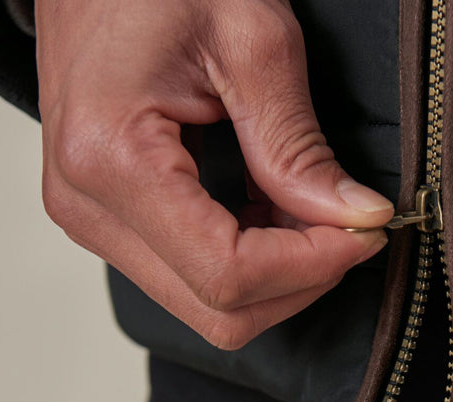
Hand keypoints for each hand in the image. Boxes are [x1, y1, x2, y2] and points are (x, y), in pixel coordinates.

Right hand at [35, 0, 392, 348]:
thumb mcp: (250, 40)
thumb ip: (299, 145)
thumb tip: (358, 217)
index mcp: (112, 159)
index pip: (228, 273)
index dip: (311, 266)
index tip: (365, 231)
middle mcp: (87, 207)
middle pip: (220, 311)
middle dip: (300, 280)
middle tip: (348, 225)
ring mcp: (92, 222)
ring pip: (209, 307)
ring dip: (277, 275)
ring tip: (310, 209)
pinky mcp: (107, 222)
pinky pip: (193, 279)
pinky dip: (251, 262)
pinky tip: (274, 211)